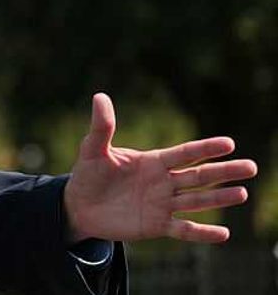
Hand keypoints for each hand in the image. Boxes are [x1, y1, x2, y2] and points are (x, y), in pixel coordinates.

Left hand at [63, 93, 256, 243]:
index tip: (229, 143)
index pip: (185, 153)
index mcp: (153, 162)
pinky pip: (184, 230)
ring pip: (196, 201)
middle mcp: (164, 183)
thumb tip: (100, 97)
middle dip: (224, 172)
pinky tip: (224, 234)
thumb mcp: (93, 150)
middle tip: (251, 167)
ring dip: (219, 198)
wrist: (79, 206)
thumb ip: (102, 127)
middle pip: (199, 176)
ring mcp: (163, 205)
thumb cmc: (89, 175)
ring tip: (242, 194)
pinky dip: (203, 233)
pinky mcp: (156, 226)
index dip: (206, 148)